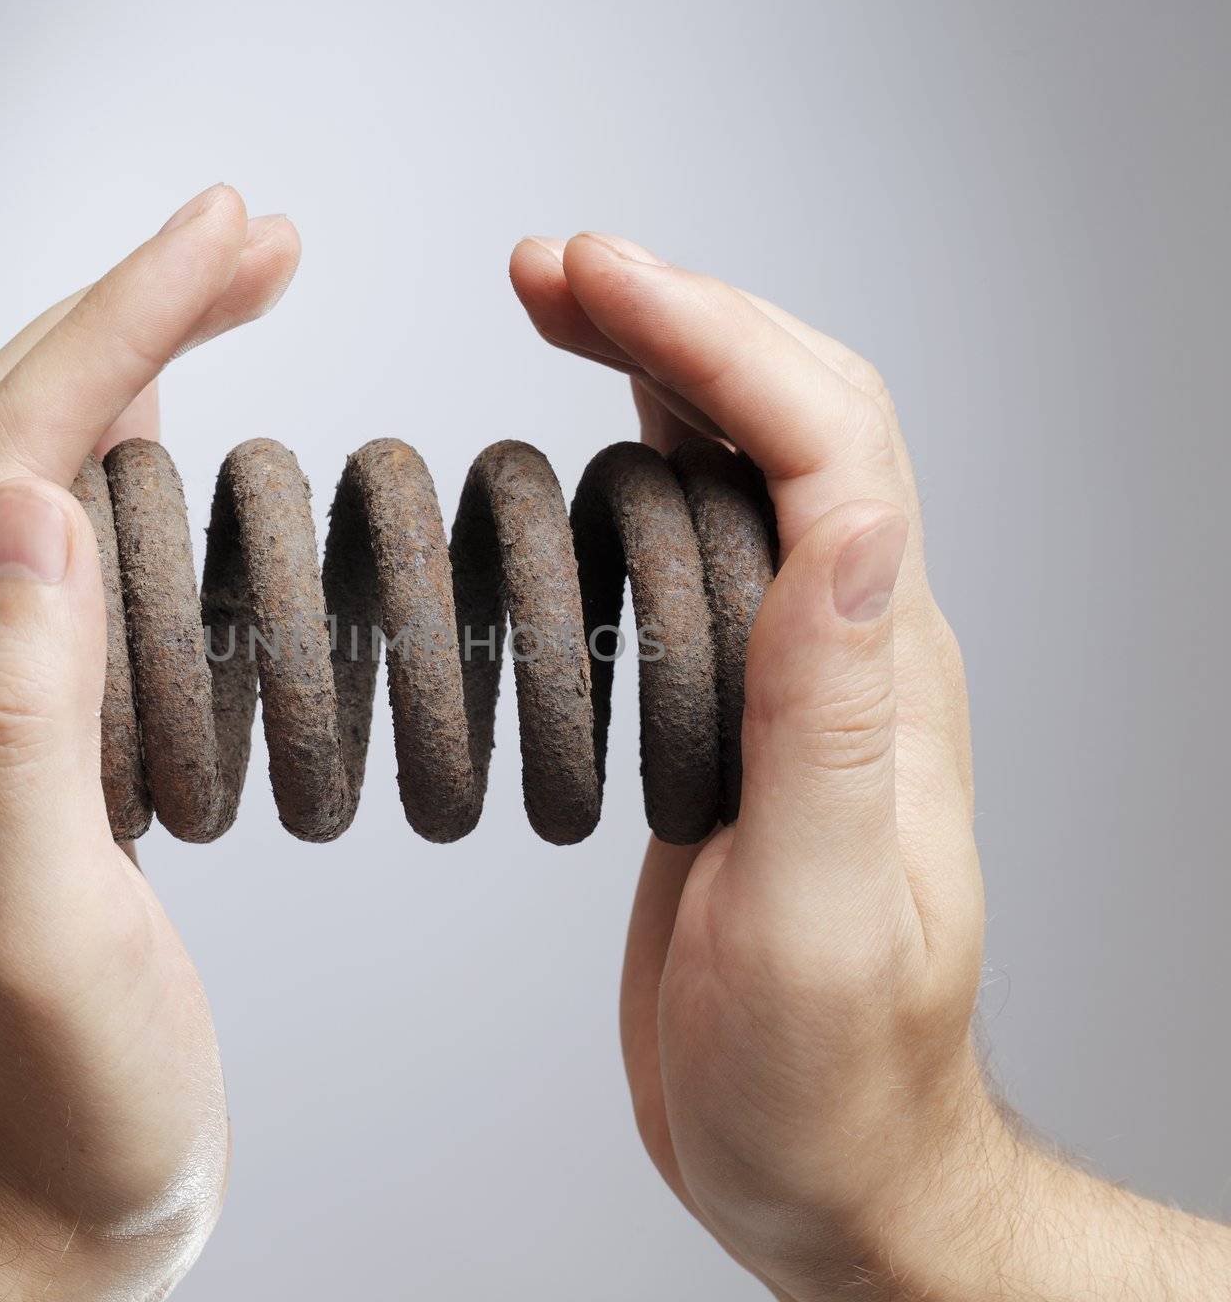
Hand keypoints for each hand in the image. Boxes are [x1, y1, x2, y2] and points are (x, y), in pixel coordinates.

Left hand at [0, 185, 299, 1296]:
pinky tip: (191, 457)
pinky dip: (140, 466)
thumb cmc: (58, 1096)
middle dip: (129, 308)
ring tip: (230, 300)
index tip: (231, 238)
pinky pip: (80, 559)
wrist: (40, 1203)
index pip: (18, 453)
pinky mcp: (50, 740)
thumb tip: (36, 513)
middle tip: (250, 238)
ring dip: (131, 363)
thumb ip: (25, 719)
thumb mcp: (43, 923)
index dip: (124, 322)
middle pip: (14, 432)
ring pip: (41, 477)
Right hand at [510, 232, 1004, 1297]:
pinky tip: (586, 447)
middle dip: (680, 315)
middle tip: (555, 268)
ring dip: (660, 362)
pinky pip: (697, 546)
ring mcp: (789, 676)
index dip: (715, 336)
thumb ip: (831, 717)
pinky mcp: (732, 713)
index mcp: (879, 680)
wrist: (820, 1165)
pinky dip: (636, 460)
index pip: (825, 444)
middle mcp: (848, 653)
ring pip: (746, 465)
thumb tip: (843, 522)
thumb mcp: (827, 915)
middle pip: (795, 418)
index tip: (594, 281)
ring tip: (558, 308)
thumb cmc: (824, 1077)